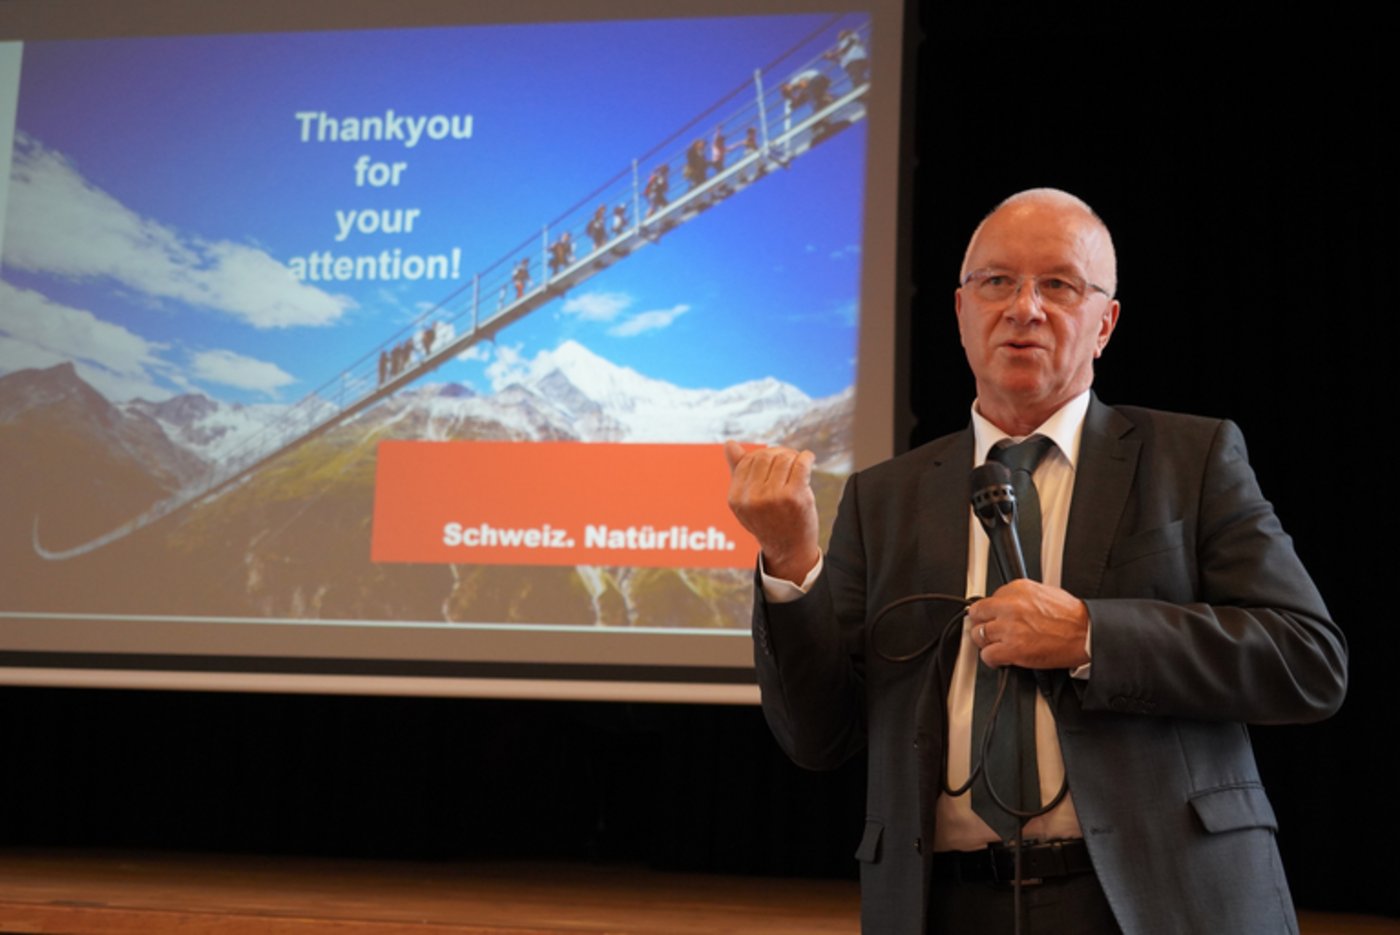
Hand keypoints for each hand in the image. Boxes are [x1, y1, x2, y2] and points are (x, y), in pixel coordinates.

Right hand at [724, 440, 820, 585]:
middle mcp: (751, 498)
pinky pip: (800, 464)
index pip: (748, 461)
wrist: (789, 551)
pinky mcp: (794, 497)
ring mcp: (773, 498)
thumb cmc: (769, 521)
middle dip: (779, 454)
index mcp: (736, 498)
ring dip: (794, 457)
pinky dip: (806, 457)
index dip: (764, 456)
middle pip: (765, 456)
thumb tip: (729, 444)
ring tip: (799, 464)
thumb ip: (738, 471)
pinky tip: (808, 459)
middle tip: (790, 461)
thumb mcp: (747, 501)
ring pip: (784, 458)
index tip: (776, 461)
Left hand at [966, 579, 1090, 669]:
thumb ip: (1019, 597)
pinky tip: (1000, 658)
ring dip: (985, 642)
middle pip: (977, 614)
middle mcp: (1011, 606)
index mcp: (1018, 589)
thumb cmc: (1071, 617)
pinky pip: (987, 655)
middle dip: (981, 624)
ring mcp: (1010, 628)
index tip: (992, 617)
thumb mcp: (1043, 592)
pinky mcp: (1013, 649)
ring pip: (978, 635)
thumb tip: (1005, 604)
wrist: (1086, 634)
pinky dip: (991, 659)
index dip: (990, 611)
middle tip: (988, 631)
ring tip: (995, 645)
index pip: (988, 598)